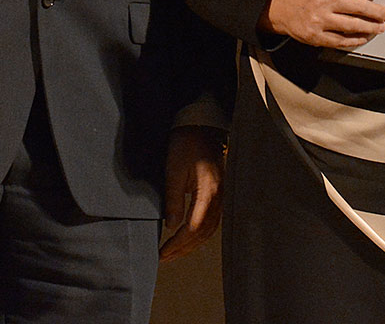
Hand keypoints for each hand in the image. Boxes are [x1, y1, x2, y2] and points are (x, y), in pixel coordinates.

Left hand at [159, 125, 224, 261]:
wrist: (201, 127)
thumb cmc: (186, 144)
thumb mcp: (174, 170)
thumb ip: (173, 200)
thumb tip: (171, 226)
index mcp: (209, 191)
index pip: (194, 227)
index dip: (179, 242)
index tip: (164, 250)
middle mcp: (219, 197)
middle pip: (204, 233)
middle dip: (184, 248)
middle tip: (165, 257)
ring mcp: (221, 196)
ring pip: (209, 230)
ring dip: (192, 244)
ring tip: (174, 252)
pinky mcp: (218, 194)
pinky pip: (211, 221)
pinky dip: (199, 233)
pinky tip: (188, 237)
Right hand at [263, 0, 384, 47]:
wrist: (277, 5)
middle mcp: (322, 0)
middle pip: (356, 6)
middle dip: (376, 11)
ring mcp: (318, 19)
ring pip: (351, 25)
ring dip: (370, 27)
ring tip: (380, 27)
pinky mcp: (315, 35)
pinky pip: (340, 40)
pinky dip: (355, 40)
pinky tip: (363, 38)